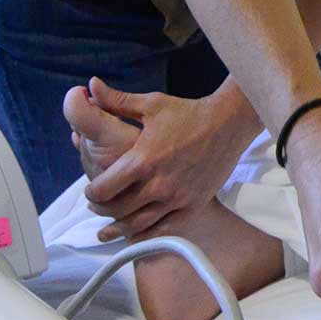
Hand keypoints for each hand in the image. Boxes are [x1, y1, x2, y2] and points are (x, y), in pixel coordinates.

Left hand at [82, 78, 254, 240]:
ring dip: (119, 227)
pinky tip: (136, 232)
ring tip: (109, 227)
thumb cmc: (188, 112)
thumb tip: (90, 85)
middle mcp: (158, 183)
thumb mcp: (151, 104)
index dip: (91, 193)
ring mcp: (177, 197)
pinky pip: (164, 228)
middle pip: (117, 210)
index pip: (103, 189)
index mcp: (143, 159)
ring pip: (138, 224)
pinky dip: (146, 233)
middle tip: (99, 205)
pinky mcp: (193, 204)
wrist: (229, 122)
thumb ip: (116, 101)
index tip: (91, 191)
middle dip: (102, 209)